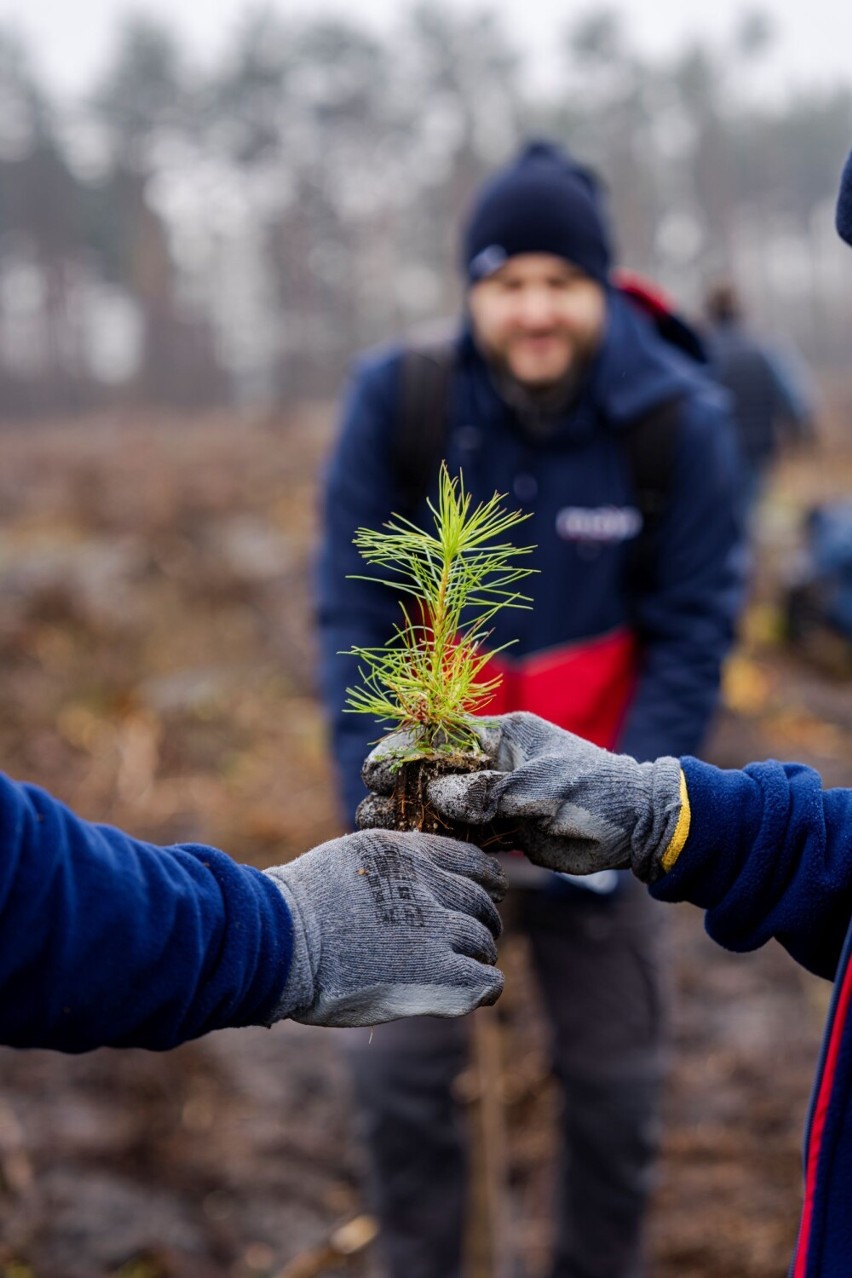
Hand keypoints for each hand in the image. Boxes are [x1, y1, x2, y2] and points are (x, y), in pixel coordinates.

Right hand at [264, 830, 506, 1026]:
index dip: (487, 877)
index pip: (469, 859)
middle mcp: (426, 885)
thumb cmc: (296, 910)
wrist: (278, 942)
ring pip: (483, 941)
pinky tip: (475, 991)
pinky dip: (484, 985)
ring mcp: (434, 929)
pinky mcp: (435, 973)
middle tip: (478, 936)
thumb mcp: (348, 862)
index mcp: (405, 853)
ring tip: (467, 967)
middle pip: (479, 901)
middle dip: (483, 919)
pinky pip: (484, 980)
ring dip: (478, 955)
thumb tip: (408, 883)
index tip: (493, 889)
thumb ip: (387, 870)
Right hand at [364, 714, 685, 883]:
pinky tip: (409, 854)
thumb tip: (438, 792)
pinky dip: (436, 841)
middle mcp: (493, 763)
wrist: (640, 828)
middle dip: (398, 787)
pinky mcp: (503, 829)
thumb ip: (493, 791)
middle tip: (367, 808)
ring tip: (374, 833)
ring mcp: (497, 796)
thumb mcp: (546, 788)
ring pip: (442, 805)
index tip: (377, 769)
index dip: (405, 749)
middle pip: (432, 771)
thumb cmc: (598, 793)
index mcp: (502, 736)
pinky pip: (460, 833)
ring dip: (410, 817)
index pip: (441, 736)